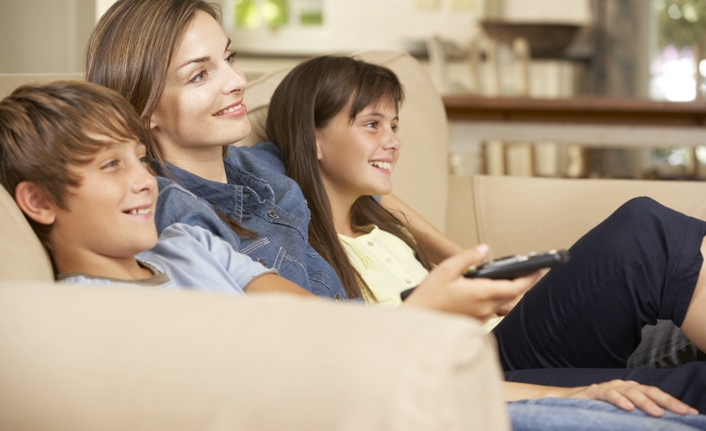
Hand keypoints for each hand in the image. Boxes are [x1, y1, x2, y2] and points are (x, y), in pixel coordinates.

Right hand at [402, 245, 537, 320]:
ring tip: (508, 279)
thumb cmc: (429, 297)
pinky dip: (494, 299)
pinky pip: (491, 309)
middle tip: (528, 272)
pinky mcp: (474, 322)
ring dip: (507, 291)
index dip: (528, 279)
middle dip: (520, 283)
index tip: (538, 270)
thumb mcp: (445, 270)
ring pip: (502, 303)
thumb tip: (484, 250)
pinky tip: (487, 291)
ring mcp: (480, 317)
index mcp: (479, 293)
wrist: (418, 321)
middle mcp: (484, 308)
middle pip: (511, 295)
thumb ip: (467, 257)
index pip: (513, 287)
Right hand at [560, 379, 698, 416]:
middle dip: (667, 401)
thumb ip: (635, 417)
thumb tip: (658, 423)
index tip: (692, 413)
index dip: (673, 403)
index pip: (655, 394)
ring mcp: (608, 388)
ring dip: (645, 402)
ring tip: (658, 412)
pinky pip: (607, 394)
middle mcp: (622, 387)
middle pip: (648, 390)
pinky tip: (627, 408)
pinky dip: (618, 400)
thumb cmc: (595, 409)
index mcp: (631, 391)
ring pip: (630, 391)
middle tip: (683, 412)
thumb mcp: (619, 413)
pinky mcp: (593, 392)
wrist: (564, 401)